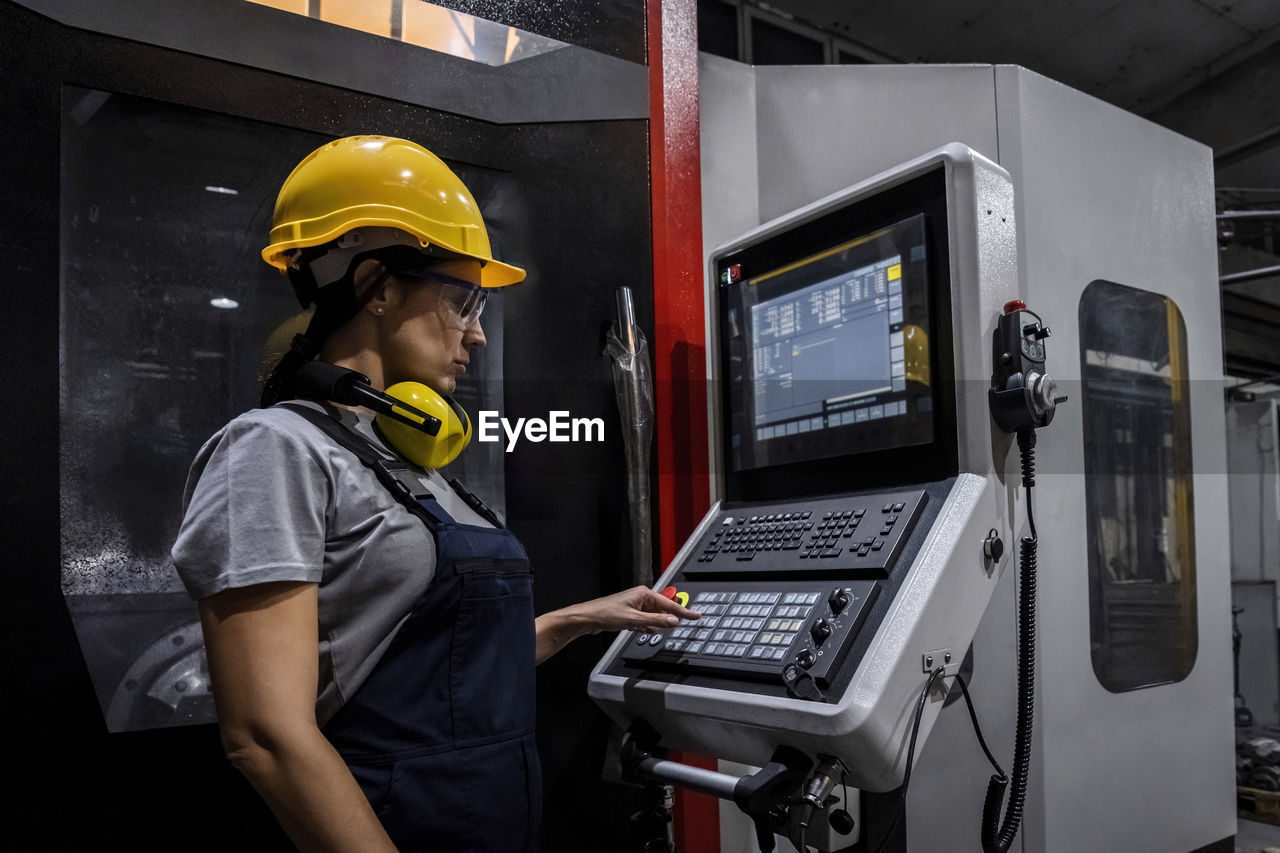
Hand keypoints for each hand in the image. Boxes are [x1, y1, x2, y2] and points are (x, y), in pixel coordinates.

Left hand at [568, 585, 700, 635]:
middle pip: (662, 610)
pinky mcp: (629, 615)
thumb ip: (655, 620)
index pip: (669, 604)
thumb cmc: (606, 613)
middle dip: (668, 619)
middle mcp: (641, 598)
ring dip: (655, 625)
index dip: (683, 611)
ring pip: (653, 617)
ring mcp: (635, 606)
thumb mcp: (634, 619)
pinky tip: (644, 630)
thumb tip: (673, 621)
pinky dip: (646, 627)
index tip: (696, 616)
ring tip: (656, 630)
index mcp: (644, 594)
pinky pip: (644, 621)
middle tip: (683, 625)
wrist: (587, 618)